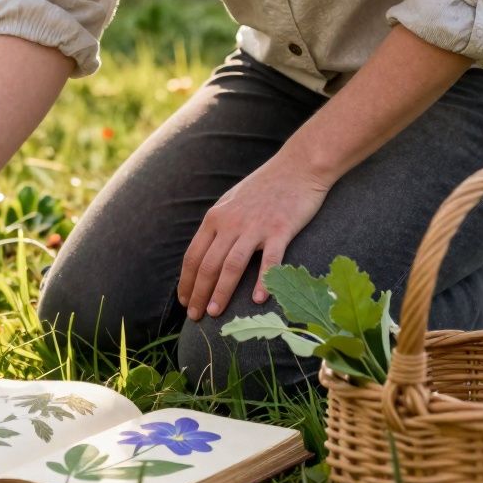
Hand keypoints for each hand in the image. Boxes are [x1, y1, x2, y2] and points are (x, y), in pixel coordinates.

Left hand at [178, 158, 331, 319]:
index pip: (193, 256)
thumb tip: (206, 253)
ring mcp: (255, 227)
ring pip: (232, 265)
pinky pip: (270, 260)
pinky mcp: (281, 229)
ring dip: (221, 292)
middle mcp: (230, 223)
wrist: (298, 166)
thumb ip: (218, 227)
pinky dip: (263, 281)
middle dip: (198, 293)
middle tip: (194, 316)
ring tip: (215, 313)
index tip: (184, 301)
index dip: (186, 282)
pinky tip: (258, 300)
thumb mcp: (231, 203)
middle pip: (208, 264)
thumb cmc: (265, 187)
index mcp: (215, 218)